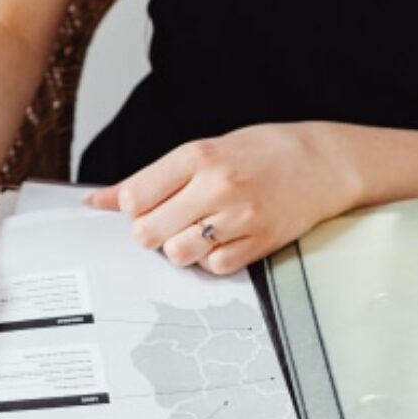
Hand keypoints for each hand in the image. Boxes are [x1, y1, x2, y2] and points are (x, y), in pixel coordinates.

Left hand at [86, 123, 358, 274]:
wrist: (321, 162)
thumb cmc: (258, 152)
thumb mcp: (202, 150)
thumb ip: (149, 178)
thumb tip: (96, 200)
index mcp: (197, 155)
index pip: (133, 197)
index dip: (129, 207)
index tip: (142, 203)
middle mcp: (216, 186)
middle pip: (148, 232)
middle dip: (149, 231)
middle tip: (167, 220)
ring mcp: (240, 217)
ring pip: (178, 254)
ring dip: (178, 248)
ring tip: (194, 231)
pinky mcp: (259, 243)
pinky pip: (214, 268)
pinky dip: (210, 260)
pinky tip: (220, 240)